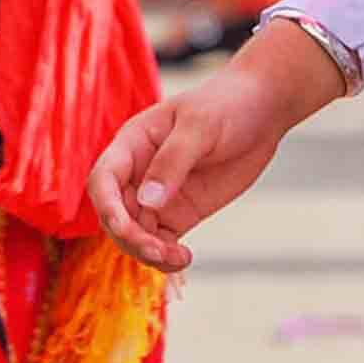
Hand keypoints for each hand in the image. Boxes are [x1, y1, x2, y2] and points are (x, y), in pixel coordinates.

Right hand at [86, 21, 338, 268]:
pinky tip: (185, 257)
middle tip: (159, 251)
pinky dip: (166, 256)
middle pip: (116, 214)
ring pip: (136, 234)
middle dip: (130, 237)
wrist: (260, 111)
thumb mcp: (199, 126)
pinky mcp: (179, 213)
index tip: (125, 228)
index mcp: (132, 144)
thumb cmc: (226, 105)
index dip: (107, 207)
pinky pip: (161, 241)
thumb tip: (147, 201)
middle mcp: (138, 173)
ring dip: (148, 252)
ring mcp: (158, 196)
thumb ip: (173, 162)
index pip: (103, 180)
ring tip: (178, 258)